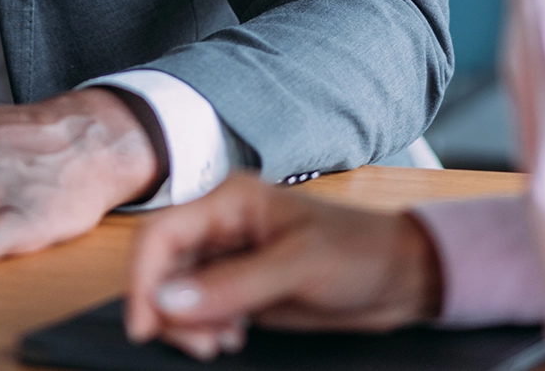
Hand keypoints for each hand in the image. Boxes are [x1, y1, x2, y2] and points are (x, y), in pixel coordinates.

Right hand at [123, 174, 441, 360]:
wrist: (401, 278)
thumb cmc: (360, 252)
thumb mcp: (298, 267)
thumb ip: (232, 285)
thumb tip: (168, 301)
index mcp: (230, 200)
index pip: (162, 234)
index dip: (143, 278)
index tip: (145, 325)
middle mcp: (222, 225)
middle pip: (162, 267)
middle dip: (169, 310)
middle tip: (203, 345)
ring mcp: (229, 257)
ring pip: (176, 292)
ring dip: (187, 324)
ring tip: (223, 342)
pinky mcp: (240, 287)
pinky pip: (199, 309)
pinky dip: (205, 329)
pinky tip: (233, 336)